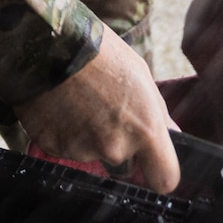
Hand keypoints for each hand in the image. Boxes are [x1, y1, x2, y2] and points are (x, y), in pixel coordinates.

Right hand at [13, 25, 180, 193]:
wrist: (50, 43)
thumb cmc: (101, 53)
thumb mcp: (141, 76)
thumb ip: (157, 114)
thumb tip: (171, 135)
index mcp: (145, 130)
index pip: (165, 179)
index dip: (158, 172)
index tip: (152, 165)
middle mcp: (115, 147)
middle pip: (124, 167)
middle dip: (118, 148)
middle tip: (104, 113)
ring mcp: (82, 150)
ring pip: (92, 155)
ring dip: (88, 138)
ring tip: (78, 103)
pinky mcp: (53, 147)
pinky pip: (65, 148)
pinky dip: (63, 133)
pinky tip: (61, 107)